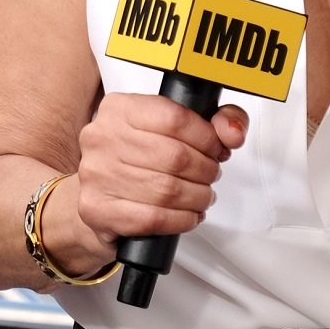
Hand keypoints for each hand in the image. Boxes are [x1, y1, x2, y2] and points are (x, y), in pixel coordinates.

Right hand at [72, 94, 249, 241]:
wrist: (99, 198)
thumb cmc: (136, 161)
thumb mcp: (170, 129)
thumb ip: (213, 120)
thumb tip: (232, 131)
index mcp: (119, 109)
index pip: (175, 117)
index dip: (207, 137)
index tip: (216, 148)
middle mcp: (102, 138)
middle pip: (175, 157)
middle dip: (206, 171)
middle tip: (210, 175)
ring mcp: (97, 174)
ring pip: (168, 190)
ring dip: (198, 198)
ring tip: (202, 197)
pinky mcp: (98, 209)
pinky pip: (155, 218)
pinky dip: (182, 220)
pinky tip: (188, 215)